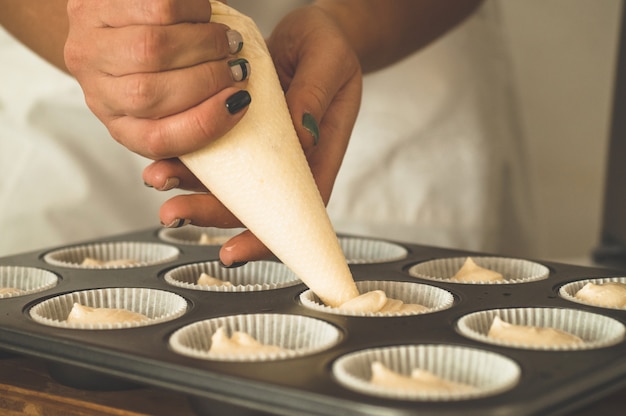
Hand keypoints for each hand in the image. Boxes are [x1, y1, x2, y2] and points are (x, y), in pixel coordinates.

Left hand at [64, 0, 250, 159]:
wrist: (115, 20)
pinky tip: (202, 14)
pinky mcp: (94, 7)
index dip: (205, 124)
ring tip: (225, 40)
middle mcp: (100, 94)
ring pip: (152, 49)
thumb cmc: (158, 69)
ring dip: (203, 42)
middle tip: (237, 67)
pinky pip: (153, 8)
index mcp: (125, 128)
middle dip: (209, 77)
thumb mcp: (176, 108)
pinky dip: (191, 10)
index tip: (239, 103)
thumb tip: (213, 155)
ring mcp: (91, 49)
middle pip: (152, 94)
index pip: (157, 141)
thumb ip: (198, 130)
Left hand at [143, 4, 362, 265]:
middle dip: (209, 212)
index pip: (297, 208)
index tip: (233, 251)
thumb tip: (299, 135)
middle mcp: (287, 159)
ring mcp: (261, 147)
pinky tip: (164, 152)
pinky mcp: (239, 128)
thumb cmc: (331, 47)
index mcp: (320, 153)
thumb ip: (315, 96)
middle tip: (174, 212)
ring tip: (158, 178)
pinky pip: (214, 148)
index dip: (265, 236)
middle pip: (251, 203)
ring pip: (226, 180)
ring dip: (190, 185)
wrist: (314, 31)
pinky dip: (188, 154)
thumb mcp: (329, 62)